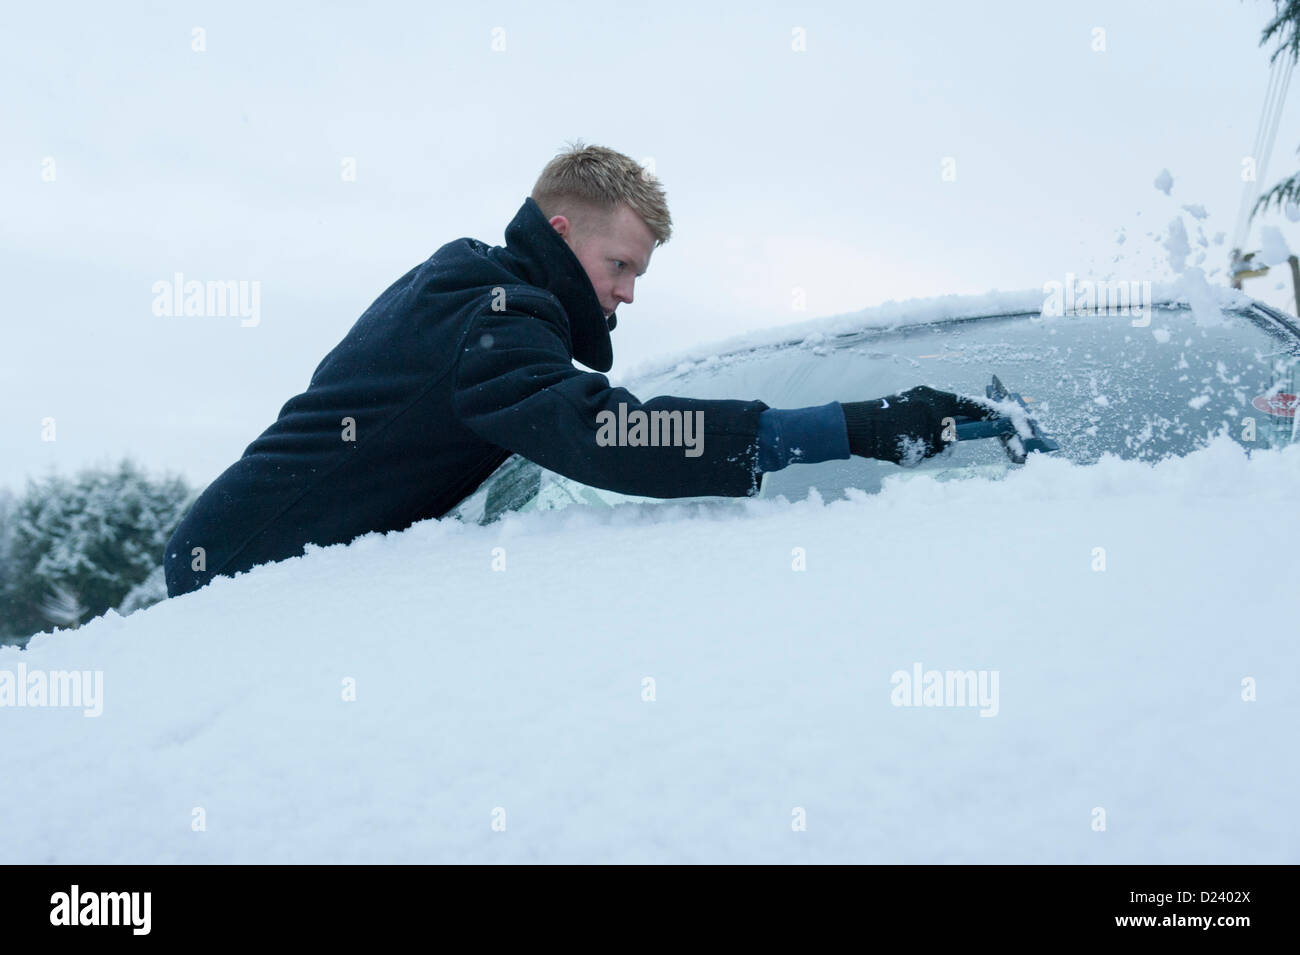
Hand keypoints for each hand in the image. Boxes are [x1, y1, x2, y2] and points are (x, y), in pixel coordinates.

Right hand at [841, 385, 999, 465]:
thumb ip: (934, 410)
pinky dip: (910, 456)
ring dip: (925, 449)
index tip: (1003, 417)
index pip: (968, 404)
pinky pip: (921, 458)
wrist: (860, 423)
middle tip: (924, 437)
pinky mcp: (916, 448)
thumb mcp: (912, 402)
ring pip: (938, 450)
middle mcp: (933, 412)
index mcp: (933, 397)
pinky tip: (896, 446)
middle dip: (942, 442)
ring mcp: (925, 431)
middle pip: (952, 436)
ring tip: (903, 438)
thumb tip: (958, 423)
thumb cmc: (886, 413)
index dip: (987, 412)